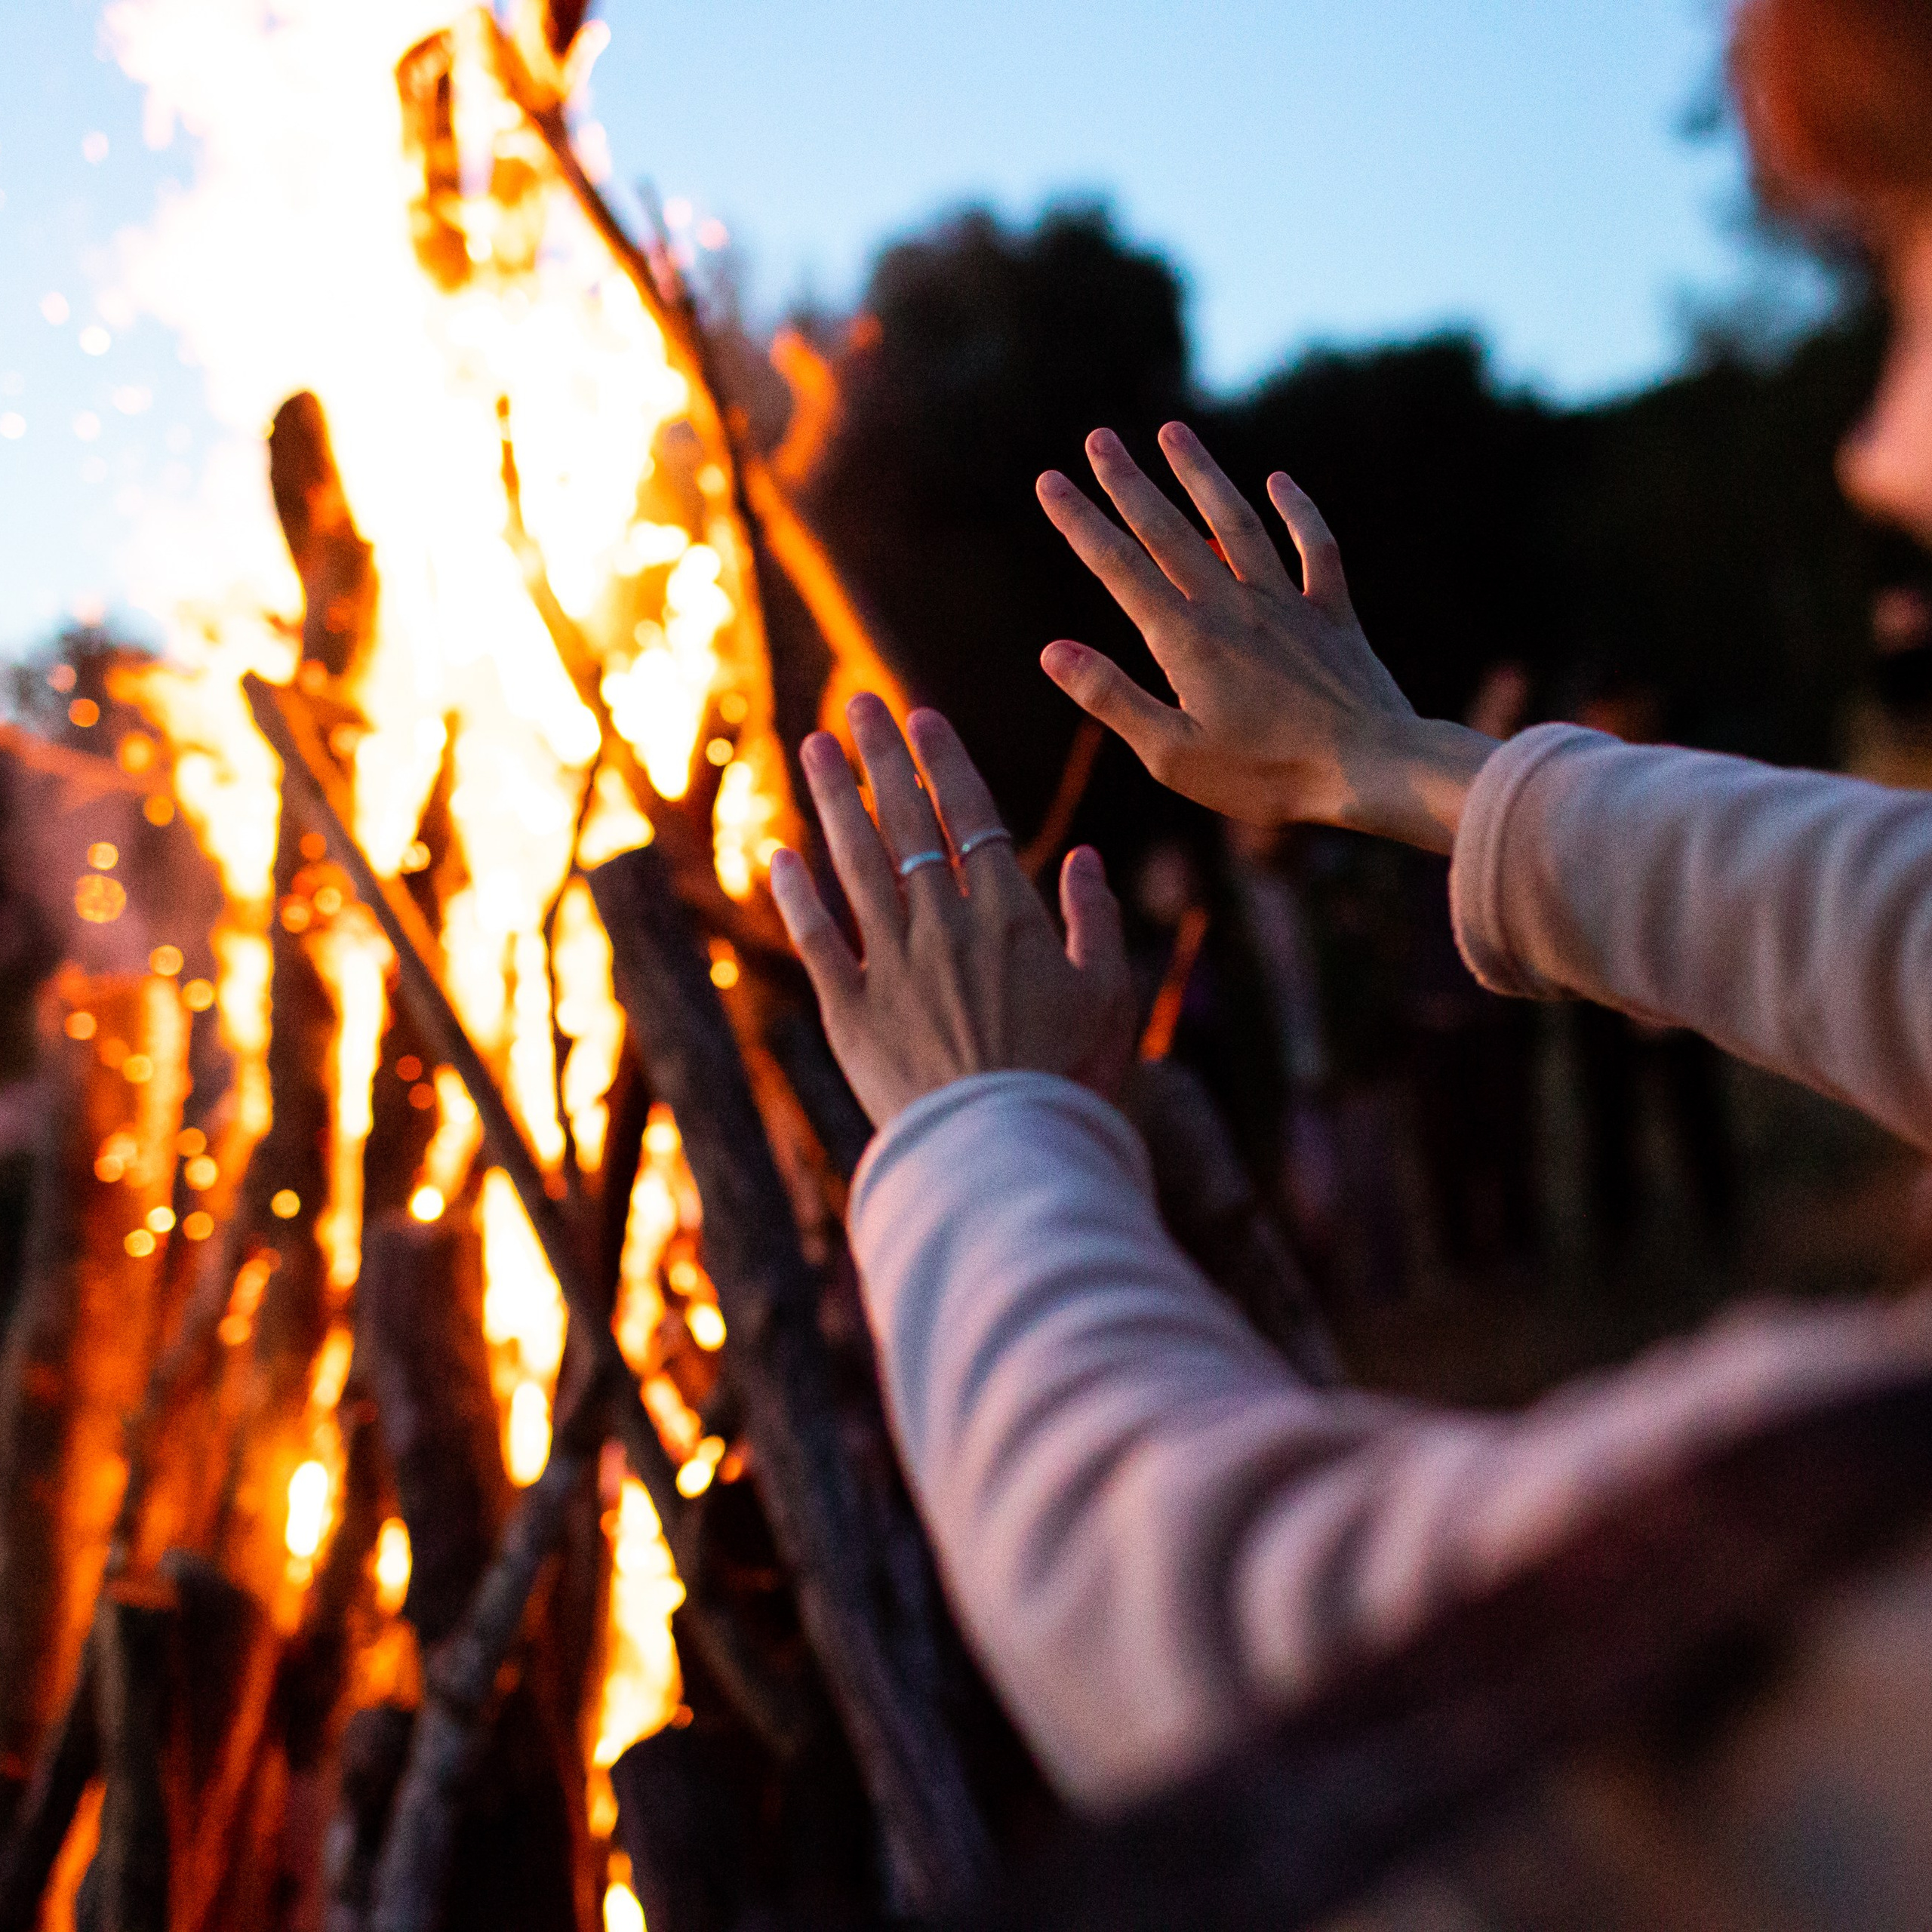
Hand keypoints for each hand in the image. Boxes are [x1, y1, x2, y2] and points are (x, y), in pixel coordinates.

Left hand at [770, 696, 1135, 1128]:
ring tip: (813, 746)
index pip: (970, 817)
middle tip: (857, 703)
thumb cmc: (1070, 1080)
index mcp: (1010, 917)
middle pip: (906, 823)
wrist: (1004, 1154)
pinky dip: (795, 894)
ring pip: (854, 863)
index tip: (921, 716)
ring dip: (833, 799)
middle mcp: (943, 925)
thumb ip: (1096, 921)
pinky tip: (779, 853)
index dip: (943, 762)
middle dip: (881, 757)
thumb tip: (1085, 857)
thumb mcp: (1110, 998)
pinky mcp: (849, 1010)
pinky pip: (816, 938)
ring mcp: (891, 964)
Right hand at [1037, 422, 1496, 853]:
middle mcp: (1232, 607)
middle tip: (1099, 437)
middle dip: (1128, 482)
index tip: (1049, 480)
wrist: (1371, 771)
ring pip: (1236, 521)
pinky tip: (1279, 480)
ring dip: (1201, 474)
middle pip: (1169, 530)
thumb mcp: (1172, 754)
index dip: (1080, 521)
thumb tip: (1052, 651)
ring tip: (1173, 431)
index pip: (1118, 568)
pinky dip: (1298, 510)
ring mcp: (1286, 604)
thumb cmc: (1266, 777)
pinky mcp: (1332, 615)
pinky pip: (1314, 548)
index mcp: (1185, 640)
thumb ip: (1111, 697)